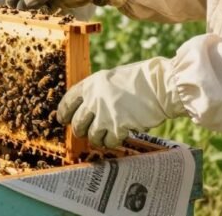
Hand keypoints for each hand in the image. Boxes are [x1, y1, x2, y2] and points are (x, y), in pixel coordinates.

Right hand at [5, 0, 130, 10]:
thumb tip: (22, 7)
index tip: (10, 8)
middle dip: (22, 8)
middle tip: (20, 18)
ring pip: (35, 7)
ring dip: (33, 14)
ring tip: (35, 20)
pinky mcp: (57, 5)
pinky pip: (46, 12)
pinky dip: (44, 16)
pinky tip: (46, 20)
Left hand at [57, 58, 183, 147]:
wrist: (158, 85)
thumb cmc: (139, 80)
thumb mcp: (111, 78)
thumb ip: (97, 91)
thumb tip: (88, 107)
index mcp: (91, 84)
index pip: (68, 101)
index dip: (63, 112)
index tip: (63, 120)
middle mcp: (94, 99)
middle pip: (77, 122)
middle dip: (80, 130)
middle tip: (84, 132)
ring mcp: (105, 114)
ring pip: (91, 136)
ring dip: (96, 139)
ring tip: (103, 138)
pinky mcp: (118, 127)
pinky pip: (108, 142)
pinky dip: (112, 142)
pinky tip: (118, 138)